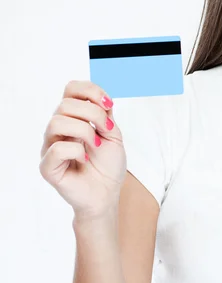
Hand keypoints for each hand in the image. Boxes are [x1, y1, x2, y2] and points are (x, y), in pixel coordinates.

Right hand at [39, 80, 126, 220]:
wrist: (108, 193)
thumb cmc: (108, 165)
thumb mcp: (114, 134)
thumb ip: (105, 114)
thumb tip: (99, 98)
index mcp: (73, 118)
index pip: (71, 89)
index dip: (90, 91)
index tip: (109, 105)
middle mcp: (58, 130)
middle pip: (65, 104)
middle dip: (93, 114)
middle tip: (106, 131)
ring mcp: (50, 147)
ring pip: (57, 122)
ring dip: (84, 131)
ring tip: (96, 145)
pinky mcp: (48, 166)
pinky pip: (56, 149)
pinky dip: (76, 151)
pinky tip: (84, 159)